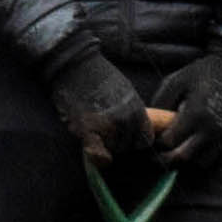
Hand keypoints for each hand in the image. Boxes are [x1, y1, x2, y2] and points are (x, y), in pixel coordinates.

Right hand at [44, 48, 151, 164]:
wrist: (75, 64)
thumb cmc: (98, 76)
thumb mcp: (126, 91)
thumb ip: (133, 112)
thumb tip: (138, 132)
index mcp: (137, 110)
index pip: (145, 140)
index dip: (135, 141)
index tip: (124, 135)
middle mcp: (127, 119)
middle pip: (127, 147)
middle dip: (117, 142)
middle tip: (103, 128)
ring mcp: (108, 125)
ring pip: (112, 150)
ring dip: (104, 144)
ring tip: (93, 125)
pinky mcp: (88, 128)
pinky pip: (97, 153)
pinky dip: (97, 157)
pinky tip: (94, 150)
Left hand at [147, 56, 221, 171]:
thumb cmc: (202, 74)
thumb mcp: (176, 81)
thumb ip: (161, 101)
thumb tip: (151, 121)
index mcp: (194, 114)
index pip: (170, 141)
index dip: (158, 143)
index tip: (154, 137)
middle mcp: (210, 129)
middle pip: (183, 157)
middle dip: (167, 158)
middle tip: (159, 154)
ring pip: (200, 162)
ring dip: (186, 159)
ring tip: (178, 149)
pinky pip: (214, 157)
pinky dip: (201, 156)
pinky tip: (193, 145)